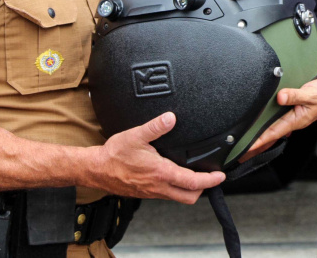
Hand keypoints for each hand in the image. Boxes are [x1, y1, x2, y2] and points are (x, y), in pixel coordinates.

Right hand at [91, 112, 225, 203]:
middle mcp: (159, 187)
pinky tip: (174, 177)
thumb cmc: (114, 154)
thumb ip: (155, 127)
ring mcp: (152, 192)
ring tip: (195, 176)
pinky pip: (166, 195)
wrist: (96, 170)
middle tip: (210, 177)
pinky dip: (176, 189)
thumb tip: (171, 118)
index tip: (220, 176)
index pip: (193, 182)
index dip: (210, 180)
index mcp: (161, 173)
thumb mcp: (136, 135)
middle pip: (189, 197)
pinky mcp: (146, 193)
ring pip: (178, 198)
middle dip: (203, 189)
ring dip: (189, 189)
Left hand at [240, 75, 316, 161]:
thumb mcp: (311, 94)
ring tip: (248, 145)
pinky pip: (278, 121)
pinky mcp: (293, 110)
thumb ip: (295, 95)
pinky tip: (262, 128)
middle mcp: (293, 121)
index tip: (247, 148)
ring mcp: (293, 117)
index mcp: (296, 120)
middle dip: (257, 144)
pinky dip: (269, 127)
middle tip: (242, 152)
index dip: (260, 140)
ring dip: (262, 137)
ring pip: (274, 130)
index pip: (273, 132)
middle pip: (271, 135)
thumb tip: (280, 96)